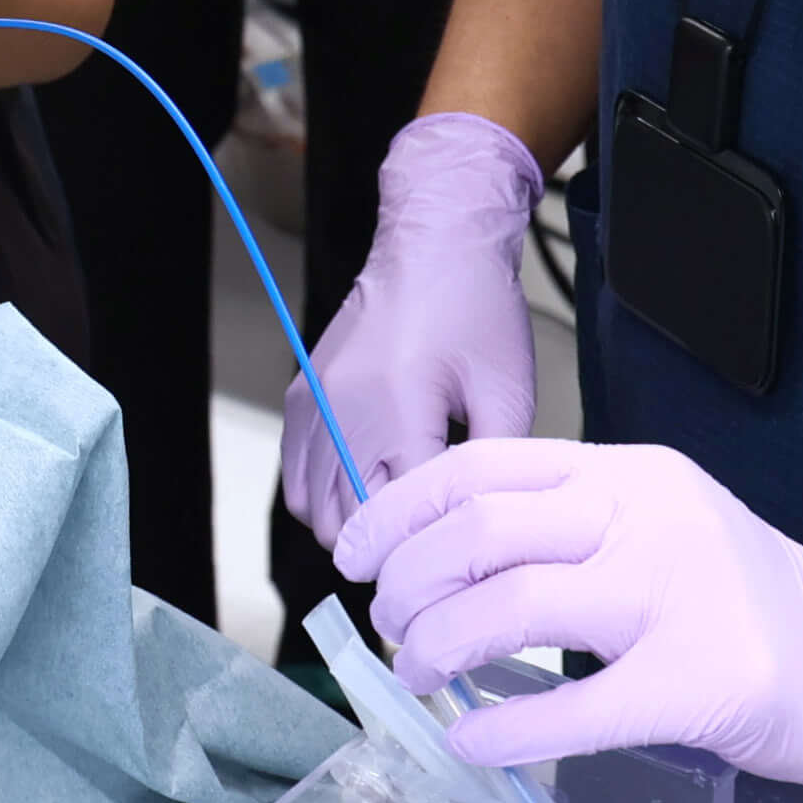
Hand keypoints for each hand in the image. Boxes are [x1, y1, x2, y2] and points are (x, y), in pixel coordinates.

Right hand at [280, 113, 544, 547]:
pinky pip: (294, 480)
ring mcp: (314, 408)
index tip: (451, 559)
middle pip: (348, 526)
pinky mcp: (301, 399)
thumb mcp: (508, 390)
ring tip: (397, 521)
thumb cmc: (475, 309)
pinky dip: (321, 501)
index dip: (426, 549)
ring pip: (313, 512)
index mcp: (398, 415)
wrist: (434, 243)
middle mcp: (342, 415)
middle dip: (387, 546)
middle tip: (428, 545)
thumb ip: (497, 463)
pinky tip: (364, 491)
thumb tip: (486, 522)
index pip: (397, 522)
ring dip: (351, 527)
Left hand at [338, 438, 802, 790]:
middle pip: (482, 532)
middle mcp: (647, 518)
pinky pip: (577, 705)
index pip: (483, 468)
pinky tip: (470, 741)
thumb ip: (563, 528)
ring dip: (440, 647)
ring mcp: (677, 596)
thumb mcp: (652, 525)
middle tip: (393, 630)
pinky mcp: (702, 680)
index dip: (400, 512)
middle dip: (410, 584)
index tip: (354, 556)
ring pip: (515, 606)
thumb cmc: (737, 598)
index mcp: (625, 474)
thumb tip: (434, 560)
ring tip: (420, 678)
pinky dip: (505, 726)